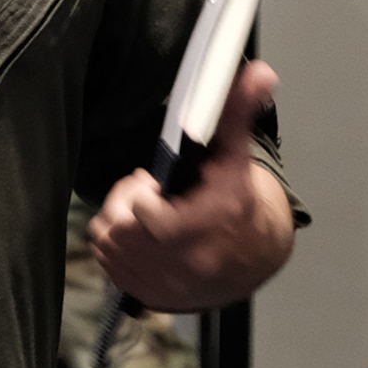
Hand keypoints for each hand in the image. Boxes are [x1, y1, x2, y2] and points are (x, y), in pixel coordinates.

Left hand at [91, 60, 295, 310]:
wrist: (251, 255)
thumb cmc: (234, 197)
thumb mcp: (233, 157)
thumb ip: (234, 113)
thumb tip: (259, 71)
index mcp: (209, 228)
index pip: (149, 218)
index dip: (139, 199)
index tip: (151, 185)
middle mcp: (189, 264)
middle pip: (120, 230)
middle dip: (125, 206)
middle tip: (147, 195)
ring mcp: (169, 285)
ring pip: (109, 245)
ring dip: (118, 224)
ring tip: (145, 215)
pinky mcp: (151, 296)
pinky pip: (108, 265)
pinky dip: (116, 247)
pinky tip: (140, 236)